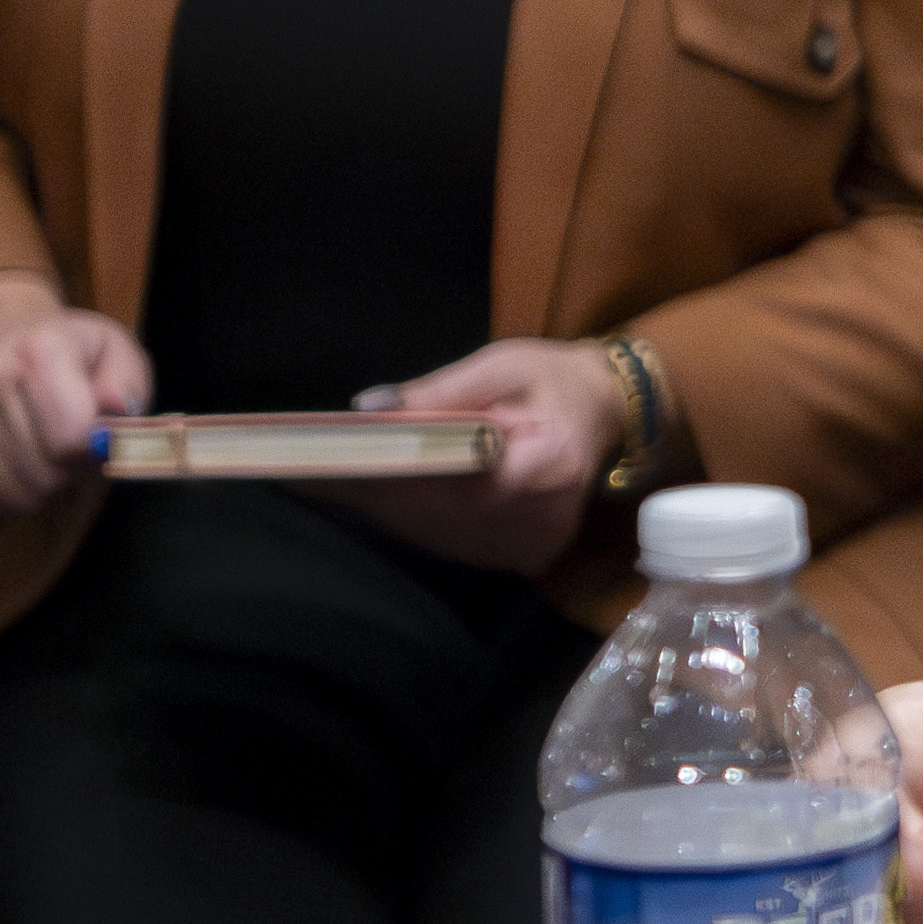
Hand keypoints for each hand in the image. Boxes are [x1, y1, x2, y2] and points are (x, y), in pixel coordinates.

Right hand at [0, 270, 148, 516]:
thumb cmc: (66, 350)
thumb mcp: (115, 351)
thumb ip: (128, 384)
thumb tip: (115, 409)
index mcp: (40, 348)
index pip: (72, 440)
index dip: (95, 453)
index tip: (97, 438)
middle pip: (42, 475)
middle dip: (67, 473)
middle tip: (68, 447)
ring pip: (9, 493)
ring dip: (36, 485)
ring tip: (40, 450)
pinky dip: (1, 489)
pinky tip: (9, 456)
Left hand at [354, 336, 629, 570]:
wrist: (602, 413)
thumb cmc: (551, 382)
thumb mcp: (501, 367)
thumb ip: (439, 390)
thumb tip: (368, 410)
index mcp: (549, 466)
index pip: (457, 480)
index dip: (396, 471)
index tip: (342, 456)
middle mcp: (543, 519)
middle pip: (440, 515)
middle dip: (379, 491)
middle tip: (321, 469)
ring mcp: (533, 546)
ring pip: (438, 535)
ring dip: (389, 510)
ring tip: (342, 480)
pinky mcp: (522, 556)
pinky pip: (451, 543)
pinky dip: (415, 520)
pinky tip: (388, 496)